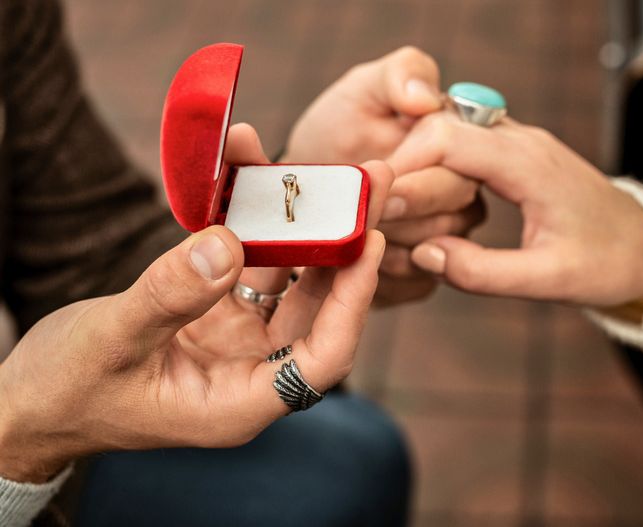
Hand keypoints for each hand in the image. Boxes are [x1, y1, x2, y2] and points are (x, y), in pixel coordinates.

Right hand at [0, 125, 391, 482]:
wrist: (35, 399)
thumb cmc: (67, 390)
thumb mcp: (111, 342)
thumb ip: (169, 296)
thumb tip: (227, 243)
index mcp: (240, 402)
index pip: (323, 357)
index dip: (353, 301)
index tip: (371, 241)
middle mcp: (253, 372)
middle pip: (320, 307)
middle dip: (346, 244)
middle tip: (373, 180)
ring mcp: (239, 342)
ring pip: (291, 279)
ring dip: (305, 226)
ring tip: (324, 169)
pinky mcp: (219, 314)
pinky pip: (251, 265)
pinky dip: (255, 225)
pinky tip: (255, 177)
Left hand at [282, 46, 485, 306]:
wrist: (309, 189)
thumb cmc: (340, 131)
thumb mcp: (362, 90)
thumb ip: (399, 75)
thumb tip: (425, 98)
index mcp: (460, 144)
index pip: (463, 157)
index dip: (423, 166)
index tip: (382, 169)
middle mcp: (466, 191)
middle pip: (457, 205)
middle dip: (404, 205)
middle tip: (363, 203)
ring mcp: (453, 236)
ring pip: (440, 245)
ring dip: (393, 237)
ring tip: (353, 226)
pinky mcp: (431, 274)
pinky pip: (421, 280)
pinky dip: (386, 270)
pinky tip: (356, 257)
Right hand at [387, 112, 642, 306]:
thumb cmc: (608, 263)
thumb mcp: (549, 281)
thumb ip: (483, 271)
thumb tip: (425, 255)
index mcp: (529, 164)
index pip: (446, 138)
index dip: (403, 165)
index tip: (375, 201)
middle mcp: (523, 141)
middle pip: (441, 125)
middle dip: (402, 162)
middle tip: (376, 206)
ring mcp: (522, 143)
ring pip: (452, 130)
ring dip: (418, 161)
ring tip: (394, 205)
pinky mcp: (520, 154)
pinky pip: (468, 144)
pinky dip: (439, 165)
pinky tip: (425, 200)